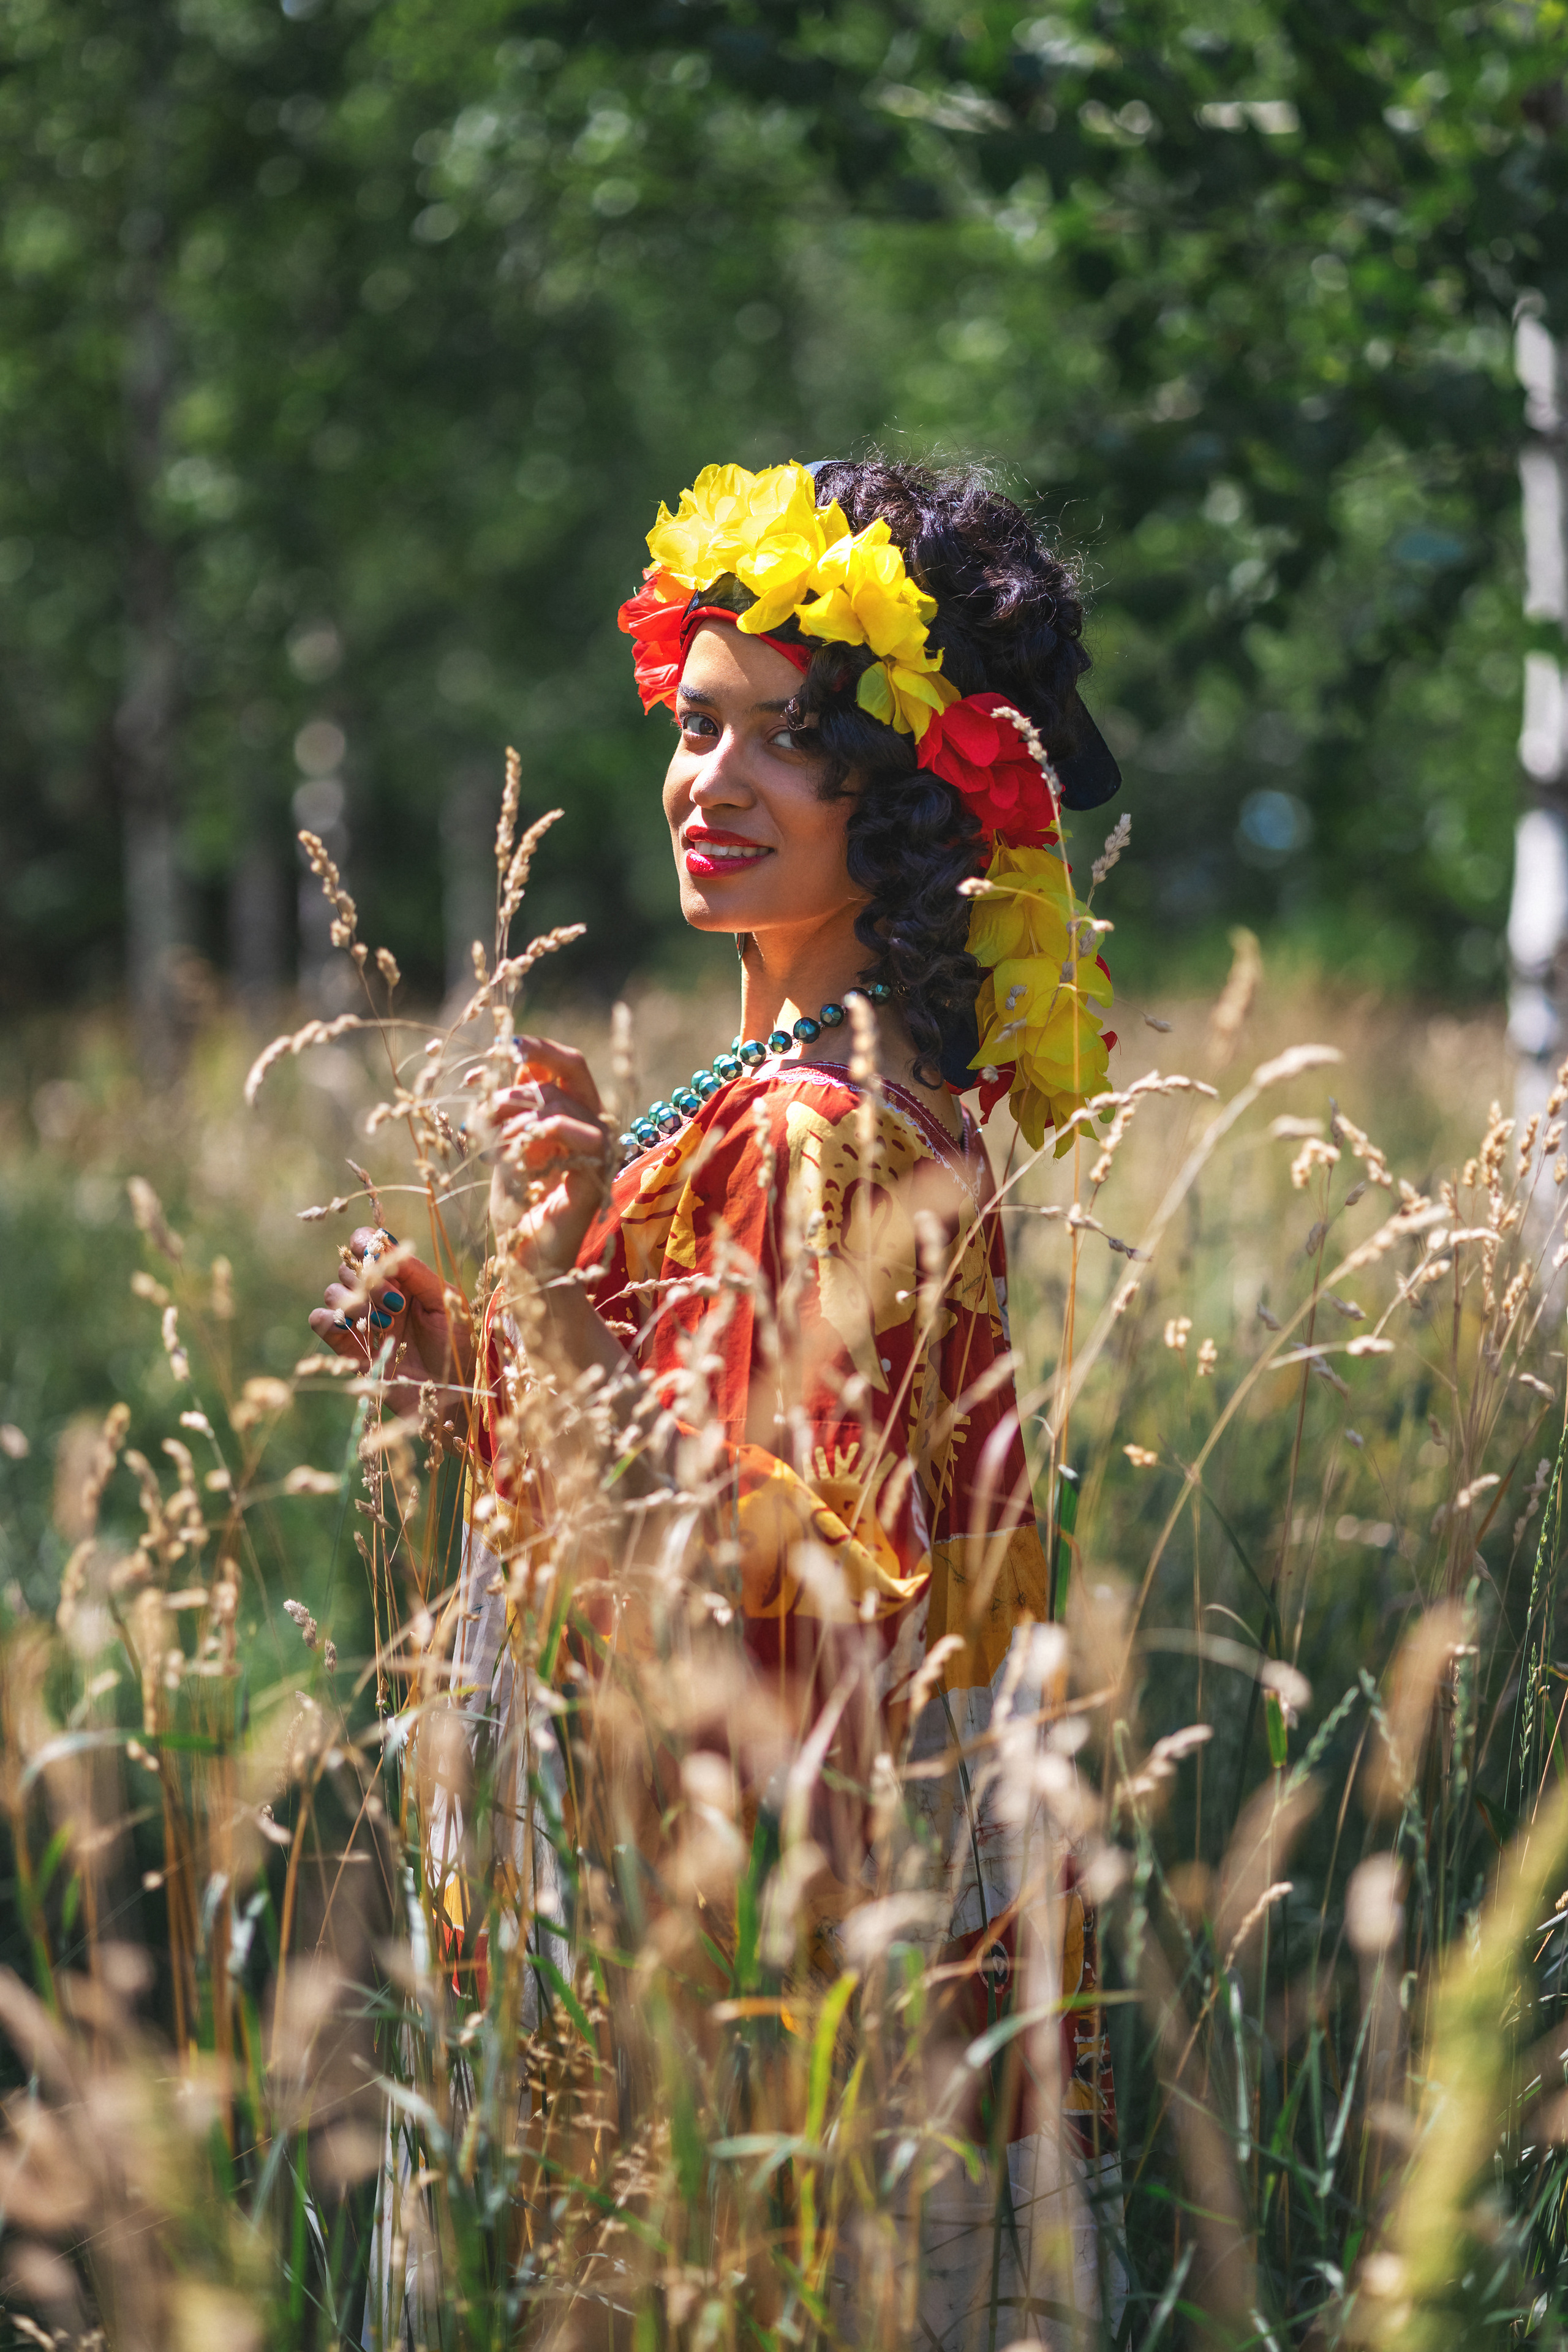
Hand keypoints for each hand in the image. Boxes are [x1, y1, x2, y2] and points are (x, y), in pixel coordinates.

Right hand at [308, 1227, 468, 1428]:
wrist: (451, 1392)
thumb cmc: (457, 1343)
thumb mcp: (445, 1301)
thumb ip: (417, 1273)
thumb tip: (386, 1243)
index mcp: (401, 1277)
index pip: (369, 1245)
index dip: (364, 1242)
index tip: (375, 1254)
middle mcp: (376, 1295)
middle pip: (349, 1268)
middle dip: (369, 1281)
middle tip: (397, 1304)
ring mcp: (360, 1320)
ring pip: (333, 1292)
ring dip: (355, 1302)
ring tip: (386, 1324)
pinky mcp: (347, 1346)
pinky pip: (321, 1321)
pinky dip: (329, 1319)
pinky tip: (355, 1330)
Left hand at [480, 1038, 609, 1286]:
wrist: (527, 1263)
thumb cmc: (518, 1208)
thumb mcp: (508, 1147)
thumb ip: (514, 1110)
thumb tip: (509, 1064)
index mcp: (577, 1118)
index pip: (565, 1066)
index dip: (530, 1051)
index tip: (488, 1059)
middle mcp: (596, 1128)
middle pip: (575, 1067)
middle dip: (534, 1058)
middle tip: (497, 1067)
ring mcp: (600, 1151)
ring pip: (559, 1100)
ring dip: (514, 1111)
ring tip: (489, 1138)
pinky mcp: (595, 1175)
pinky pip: (567, 1133)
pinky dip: (530, 1137)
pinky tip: (508, 1156)